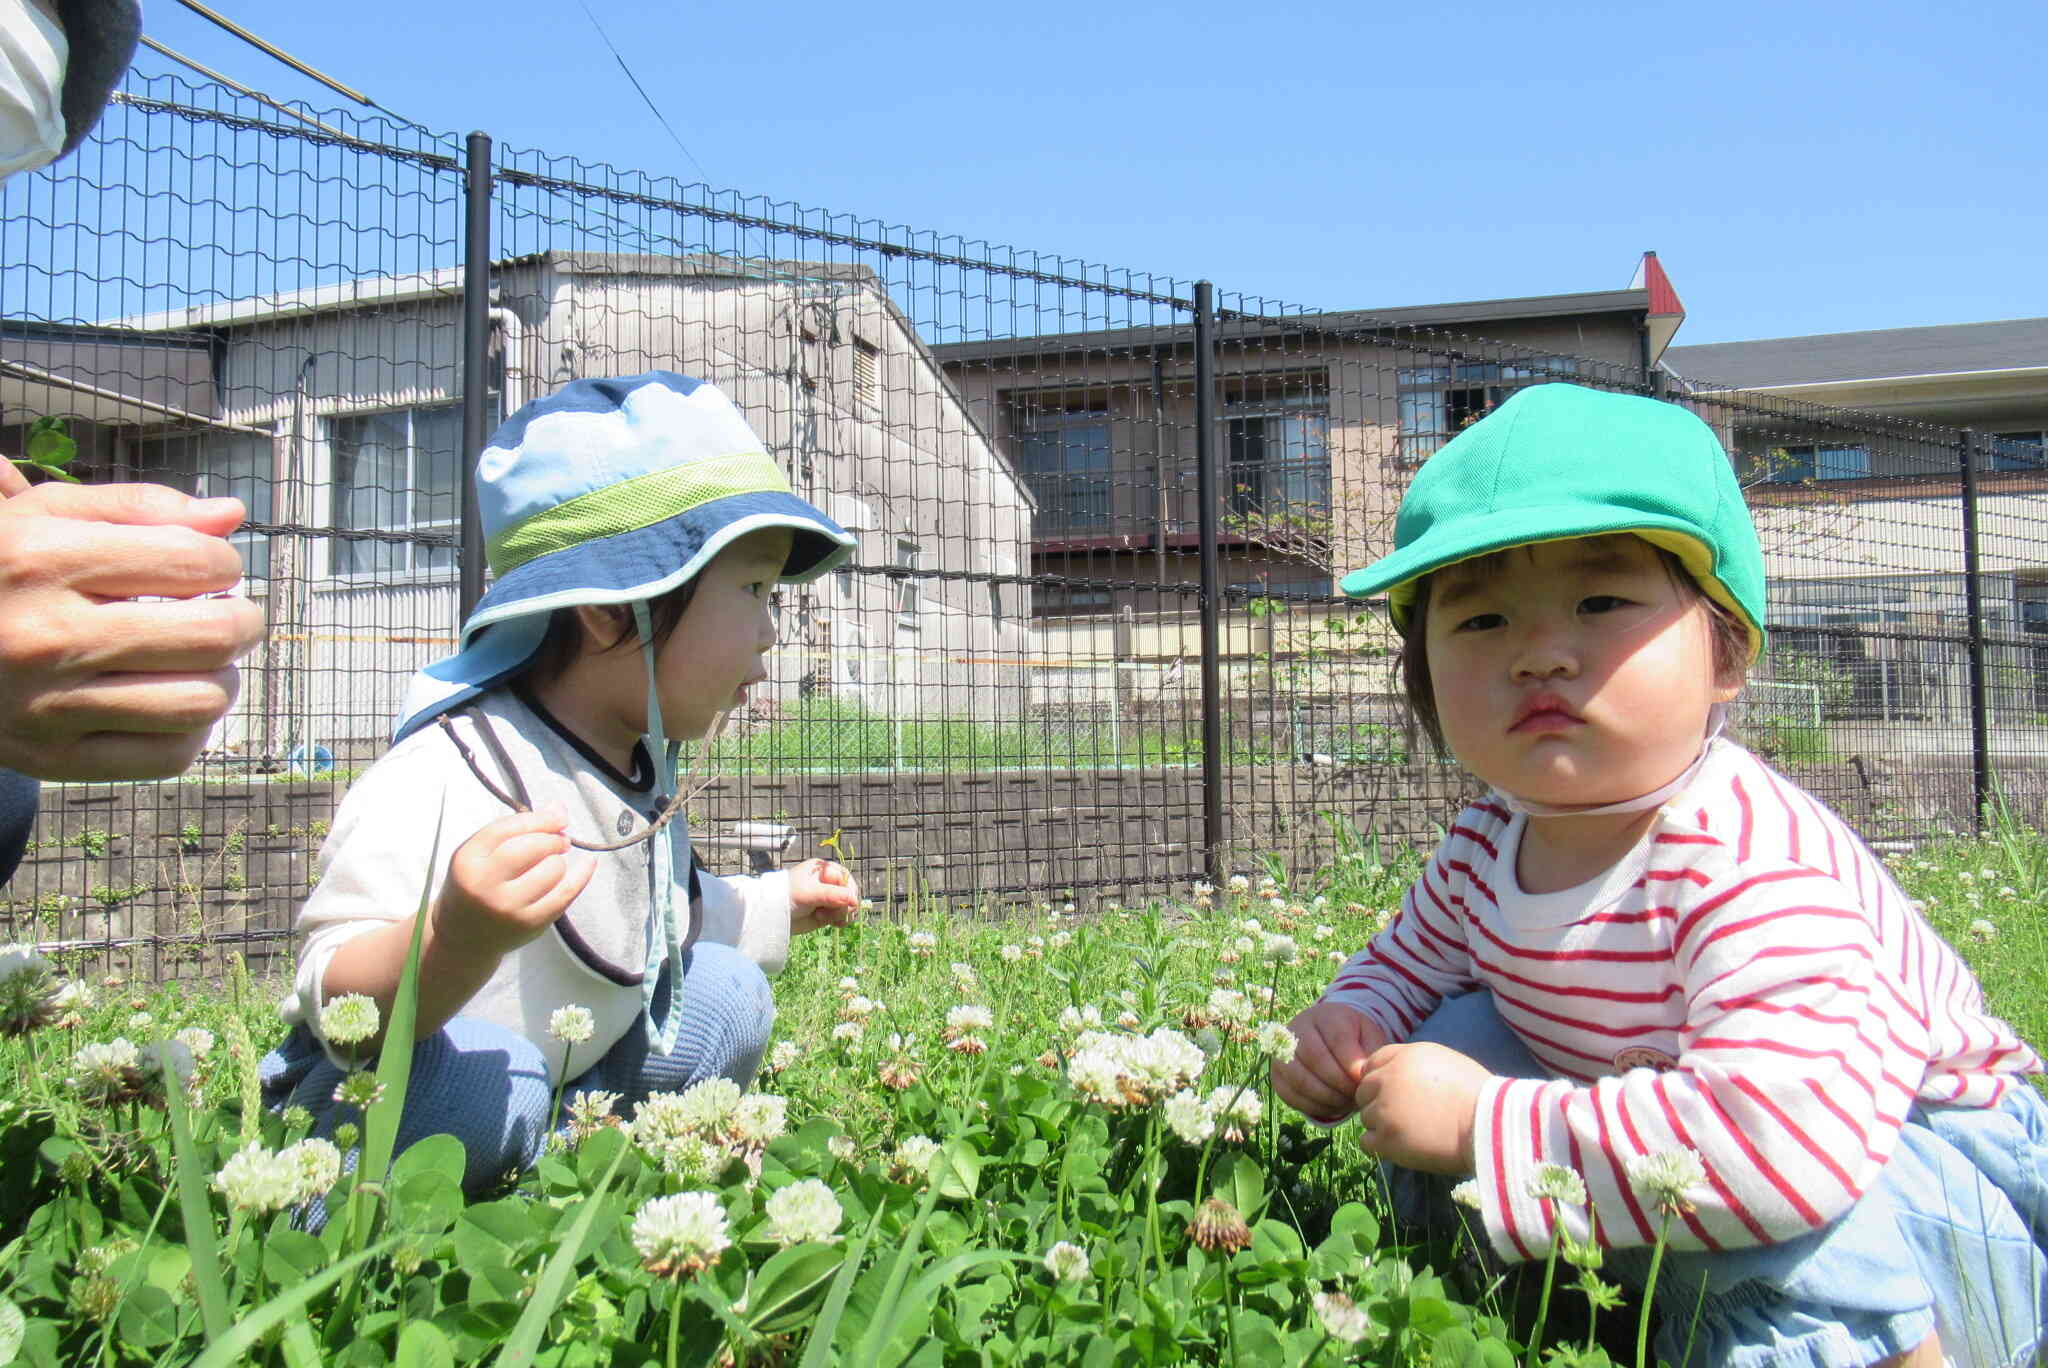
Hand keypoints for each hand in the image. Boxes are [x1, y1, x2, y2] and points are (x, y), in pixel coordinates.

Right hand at [0, 478, 265, 779]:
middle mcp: (47, 636)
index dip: (224, 565)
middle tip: (231, 614)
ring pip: (200, 702)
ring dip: (223, 677)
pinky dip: (193, 729)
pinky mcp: (53, 759)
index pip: (193, 563)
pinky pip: (167, 756)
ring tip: (202, 658)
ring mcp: (48, 705)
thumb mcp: (45, 516)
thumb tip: (230, 516)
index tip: (213, 568)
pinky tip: (174, 698)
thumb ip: (140, 508)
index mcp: (44, 560)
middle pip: (210, 637)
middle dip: (242, 621)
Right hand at [433, 807, 594, 957]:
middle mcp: (484, 884)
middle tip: (560, 839)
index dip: (539, 819)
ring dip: (559, 860)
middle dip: (553, 838)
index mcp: (467, 860)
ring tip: (552, 862)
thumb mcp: (479, 854)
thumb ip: (513, 829)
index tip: (558, 816)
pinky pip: (565, 894)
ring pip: (552, 869)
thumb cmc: (475, 886)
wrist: (463, 938)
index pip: (508, 828)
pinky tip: (588, 864)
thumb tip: (558, 808)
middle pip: (531, 847)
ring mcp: (508, 907)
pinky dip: (581, 875)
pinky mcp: (529, 924)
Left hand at [789, 857, 860, 933]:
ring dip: (843, 914)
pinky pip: (844, 915)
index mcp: (823, 870)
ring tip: (826, 919)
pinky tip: (834, 924)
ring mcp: (830, 898)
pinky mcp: (829, 912)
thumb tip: (854, 900)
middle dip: (844, 905)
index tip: (847, 904)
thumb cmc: (788, 897)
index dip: (849, 891)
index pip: (845, 878)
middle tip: (831, 915)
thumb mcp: (809, 893)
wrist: (774, 916)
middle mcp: (829, 882)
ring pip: (849, 905)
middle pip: (850, 892)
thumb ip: (832, 895)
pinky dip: (842, 920)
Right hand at [1271, 999, 1387, 1123]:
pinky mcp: (1277, 1075)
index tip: (1363, 1079)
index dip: (1350, 1062)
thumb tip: (1361, 1076)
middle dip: (1338, 1081)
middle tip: (1355, 1095)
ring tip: (1346, 1102)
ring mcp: (1282, 1052)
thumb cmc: (1353, 1039)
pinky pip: (1290, 1095)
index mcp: (1326, 1015)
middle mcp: (1298, 1028)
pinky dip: (1314, 1106)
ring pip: (1299, 1078)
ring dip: (1326, 1097)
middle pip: (1314, 1056)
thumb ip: (1370, 1053)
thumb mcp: (1368, 1037)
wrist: (1327, 1040)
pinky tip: (1332, 1106)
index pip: (1336, 1038)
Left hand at [1353, 1042, 1490, 1174]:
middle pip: (1364, 1090)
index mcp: (1405, 1056)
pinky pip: (1366, 1142)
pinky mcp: (1386, 1140)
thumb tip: (1397, 1073)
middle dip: (1378, 1101)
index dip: (1381, 1078)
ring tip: (1409, 1132)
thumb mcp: (1445, 1062)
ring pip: (1366, 1117)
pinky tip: (1400, 1147)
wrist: (1488, 1127)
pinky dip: (1379, 1146)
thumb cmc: (1477, 1095)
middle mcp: (1388, 1079)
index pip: (1373, 1063)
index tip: (1394, 1093)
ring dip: (1381, 1125)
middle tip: (1402, 1116)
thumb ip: (1414, 1064)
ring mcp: (1385, 1110)